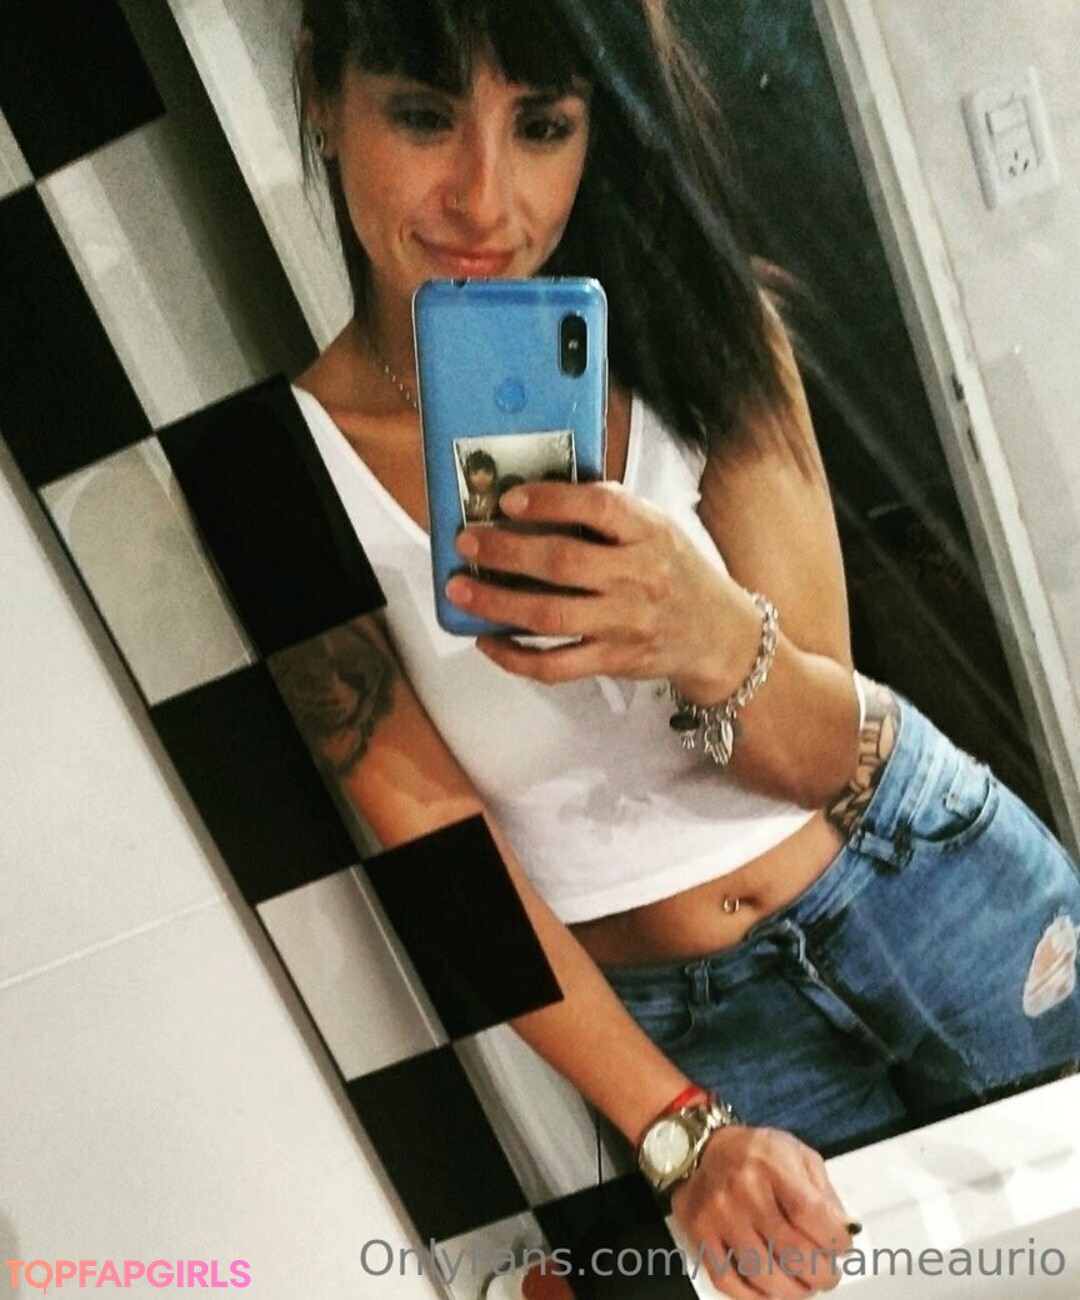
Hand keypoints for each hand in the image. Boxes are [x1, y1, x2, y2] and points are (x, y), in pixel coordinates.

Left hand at [445, 480, 758, 694]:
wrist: (718, 634)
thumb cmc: (677, 572)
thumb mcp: (657, 528)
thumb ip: (610, 512)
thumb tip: (536, 494)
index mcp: (649, 534)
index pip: (600, 507)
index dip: (551, 500)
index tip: (510, 499)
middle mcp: (638, 578)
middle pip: (562, 563)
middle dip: (505, 551)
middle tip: (467, 542)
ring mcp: (624, 624)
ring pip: (549, 616)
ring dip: (496, 604)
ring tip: (459, 591)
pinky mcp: (612, 661)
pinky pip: (554, 665)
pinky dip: (514, 656)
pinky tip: (487, 640)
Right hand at [671, 1126, 852, 1297]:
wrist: (702, 1148)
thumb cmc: (754, 1153)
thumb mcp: (796, 1155)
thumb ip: (823, 1192)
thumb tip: (845, 1230)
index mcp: (772, 1165)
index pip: (813, 1215)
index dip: (836, 1241)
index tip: (842, 1246)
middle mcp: (744, 1191)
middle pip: (792, 1252)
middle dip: (821, 1273)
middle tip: (827, 1274)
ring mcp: (720, 1216)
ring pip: (763, 1274)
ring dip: (793, 1291)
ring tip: (803, 1286)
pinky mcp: (701, 1235)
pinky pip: (727, 1280)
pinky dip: (754, 1297)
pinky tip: (770, 1292)